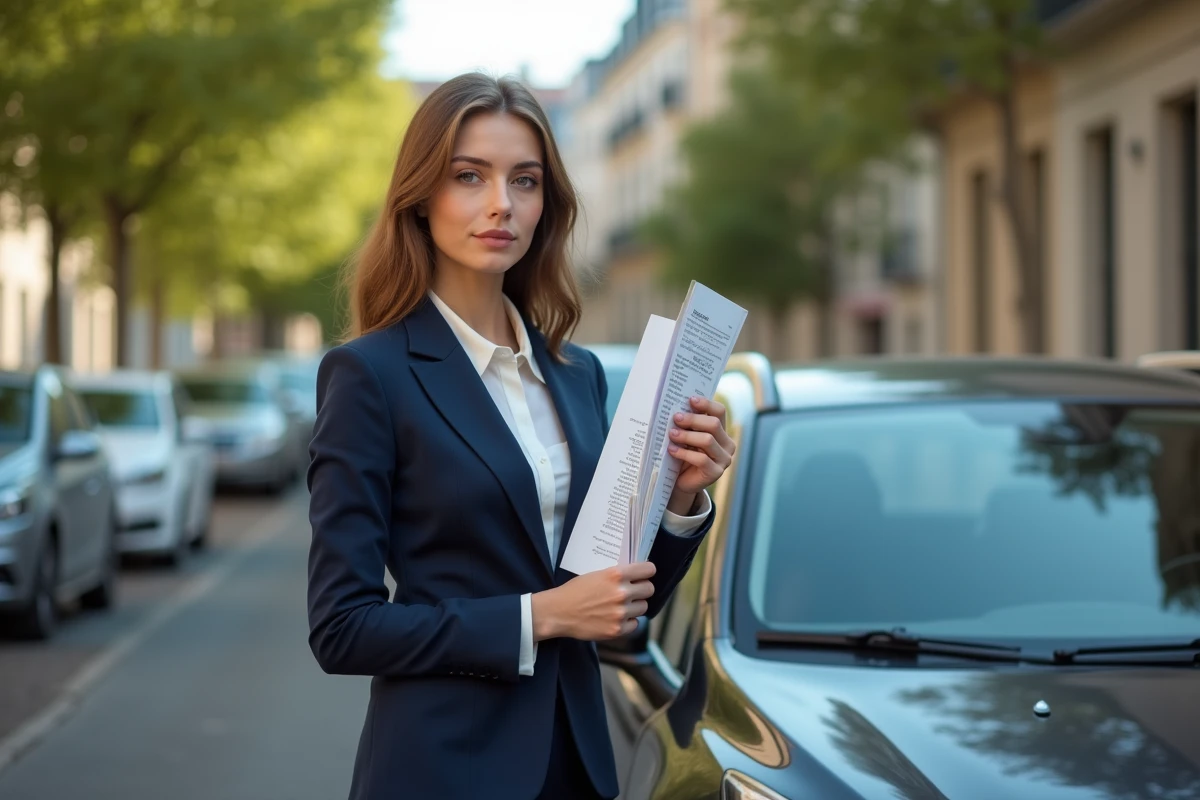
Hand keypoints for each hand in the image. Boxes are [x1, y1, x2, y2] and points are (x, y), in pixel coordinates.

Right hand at [531, 562, 655, 641]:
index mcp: (616, 575)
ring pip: (643, 607)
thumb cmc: (574, 591)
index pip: (648, 570)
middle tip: (634, 591)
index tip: (645, 574)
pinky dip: (628, 622)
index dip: (647, 572)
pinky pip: (635, 624)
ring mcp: (620, 613)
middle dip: (643, 589)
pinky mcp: (617, 630)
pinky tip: (617, 618)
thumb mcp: (596, 574)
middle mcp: (621, 593)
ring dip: (635, 606)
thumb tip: (635, 575)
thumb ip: (616, 575)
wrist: (558, 612)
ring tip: (622, 606)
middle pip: (649, 589)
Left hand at [666, 396, 734, 513]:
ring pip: (708, 440)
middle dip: (693, 419)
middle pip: (713, 424)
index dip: (706, 404)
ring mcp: (724, 459)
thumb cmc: (684, 454)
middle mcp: (727, 444)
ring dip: (687, 436)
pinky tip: (672, 450)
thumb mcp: (687, 437)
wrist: (681, 481)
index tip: (690, 399)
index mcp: (722, 431)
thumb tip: (677, 408)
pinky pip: (701, 459)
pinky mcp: (716, 473)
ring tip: (671, 434)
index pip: (720, 412)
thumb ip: (688, 425)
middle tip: (676, 417)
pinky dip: (684, 453)